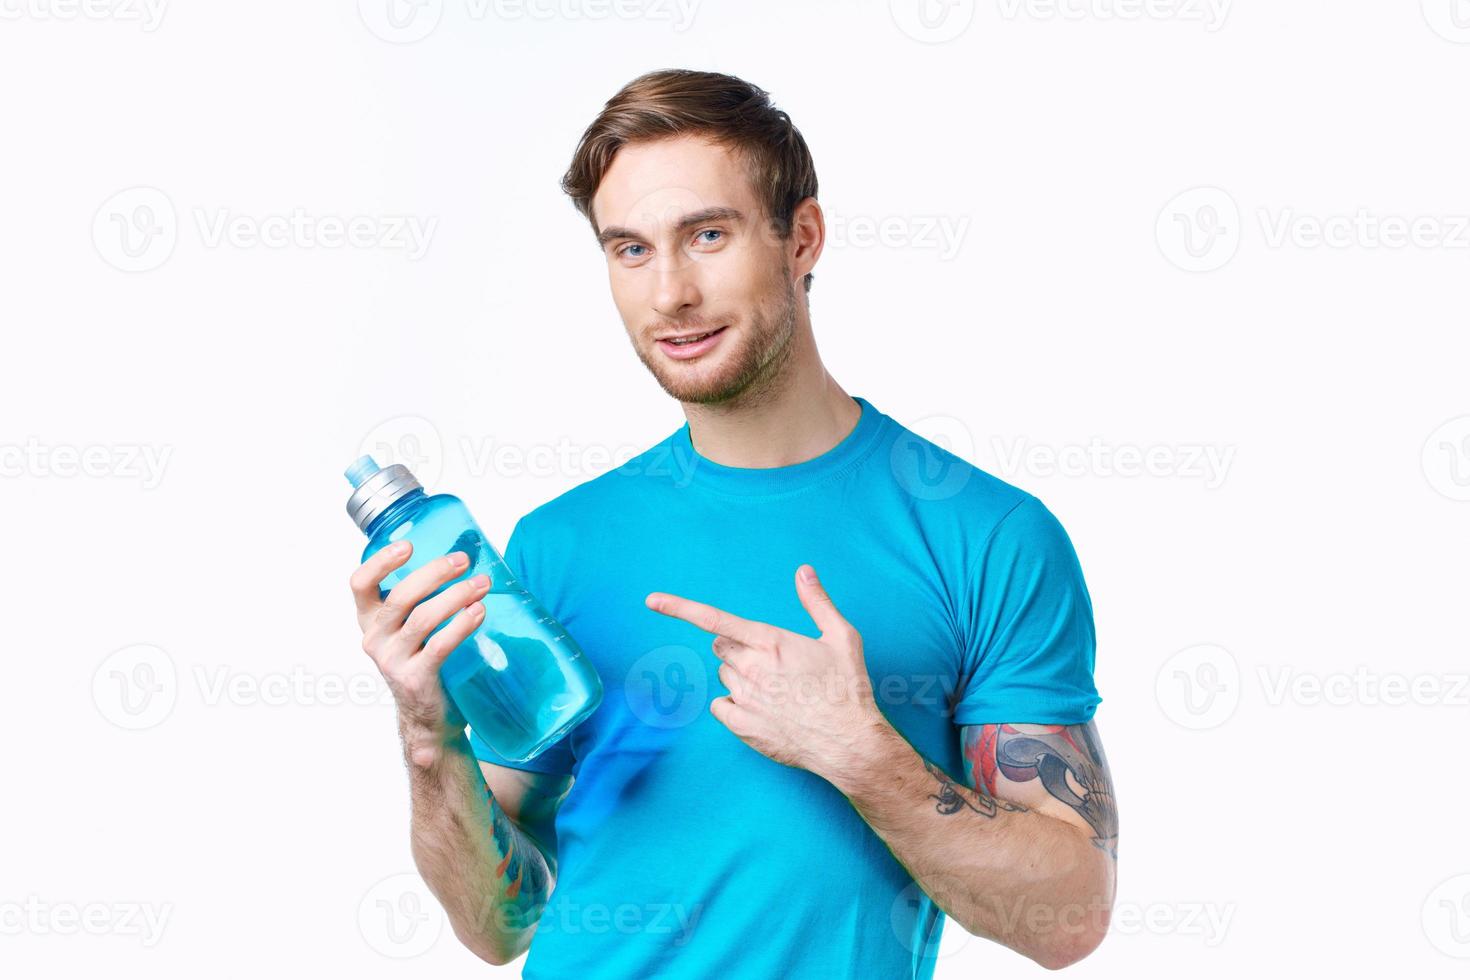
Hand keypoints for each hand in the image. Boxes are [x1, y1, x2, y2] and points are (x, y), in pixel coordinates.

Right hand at [349, 543, 491, 766]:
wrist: (428, 718)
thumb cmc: (425, 661)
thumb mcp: (413, 628)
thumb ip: (425, 598)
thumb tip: (464, 555)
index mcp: (371, 620)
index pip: (360, 585)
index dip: (380, 561)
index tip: (408, 545)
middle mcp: (375, 639)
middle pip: (400, 597)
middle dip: (434, 573)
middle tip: (463, 561)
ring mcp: (392, 661)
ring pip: (423, 618)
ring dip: (456, 596)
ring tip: (482, 584)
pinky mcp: (415, 679)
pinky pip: (439, 645)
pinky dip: (461, 624)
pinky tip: (479, 612)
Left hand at [645, 564, 888, 784]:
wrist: (848, 742)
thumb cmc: (847, 687)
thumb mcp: (841, 636)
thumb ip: (817, 601)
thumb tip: (803, 571)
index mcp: (771, 641)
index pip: (714, 619)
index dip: (679, 607)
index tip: (651, 601)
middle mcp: (752, 668)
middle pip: (720, 648)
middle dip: (736, 649)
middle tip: (768, 660)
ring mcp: (744, 699)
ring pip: (724, 677)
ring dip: (740, 676)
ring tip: (776, 689)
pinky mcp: (742, 727)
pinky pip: (720, 707)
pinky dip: (734, 706)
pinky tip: (763, 709)